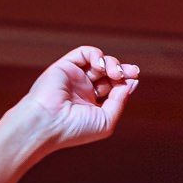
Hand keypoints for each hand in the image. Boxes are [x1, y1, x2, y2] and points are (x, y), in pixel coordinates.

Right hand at [17, 47, 139, 151]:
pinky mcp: (64, 66)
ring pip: (98, 61)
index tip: (134, 78)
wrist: (48, 123)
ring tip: (114, 72)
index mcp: (92, 105)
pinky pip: (83, 53)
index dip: (125, 81)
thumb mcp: (106, 120)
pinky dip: (96, 55)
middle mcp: (83, 90)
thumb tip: (132, 82)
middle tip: (132, 71)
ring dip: (111, 63)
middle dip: (122, 70)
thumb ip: (120, 101)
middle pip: (108, 73)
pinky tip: (100, 65)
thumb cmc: (75, 129)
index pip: (114, 87)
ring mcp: (74, 78)